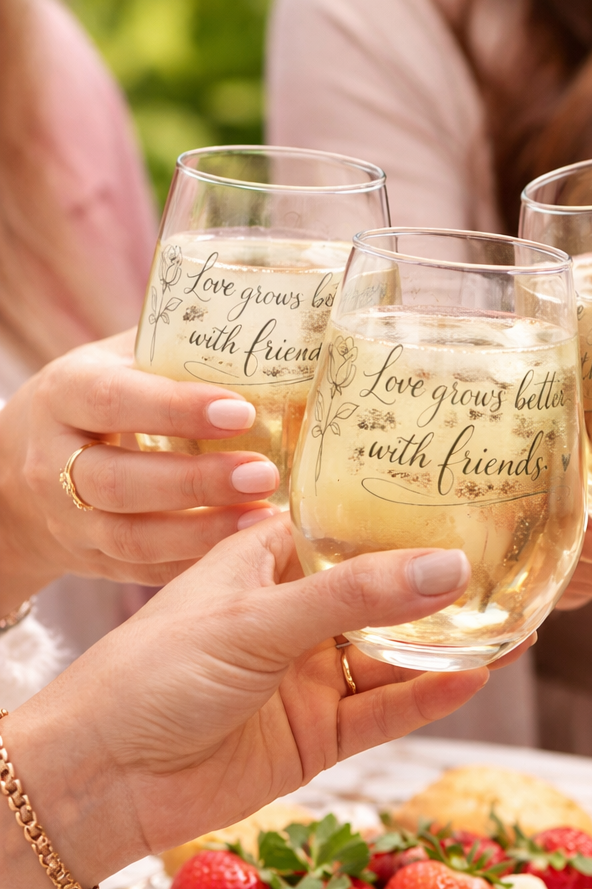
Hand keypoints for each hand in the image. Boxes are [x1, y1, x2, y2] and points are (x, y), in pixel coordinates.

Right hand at [0, 330, 282, 610]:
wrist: (20, 474)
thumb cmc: (97, 401)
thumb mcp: (118, 361)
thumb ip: (176, 344)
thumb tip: (270, 317)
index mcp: (66, 395)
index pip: (114, 401)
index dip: (176, 408)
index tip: (241, 410)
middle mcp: (56, 463)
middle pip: (121, 481)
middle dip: (197, 482)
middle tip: (265, 474)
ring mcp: (70, 522)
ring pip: (134, 537)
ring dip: (204, 533)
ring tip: (267, 519)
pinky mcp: (95, 562)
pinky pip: (147, 571)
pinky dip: (199, 564)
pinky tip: (248, 552)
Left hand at [0, 515, 530, 888]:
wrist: (100, 781)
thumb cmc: (153, 673)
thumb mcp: (256, 618)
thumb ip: (353, 596)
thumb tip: (447, 568)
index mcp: (270, 561)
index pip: (350, 527)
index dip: (405, 516)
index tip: (467, 501)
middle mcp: (297, 614)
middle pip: (384, 594)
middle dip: (441, 587)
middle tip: (509, 571)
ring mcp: (310, 675)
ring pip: (394, 655)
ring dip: (448, 646)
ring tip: (515, 628)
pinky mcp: (318, 734)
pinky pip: (385, 711)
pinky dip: (428, 696)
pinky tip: (476, 676)